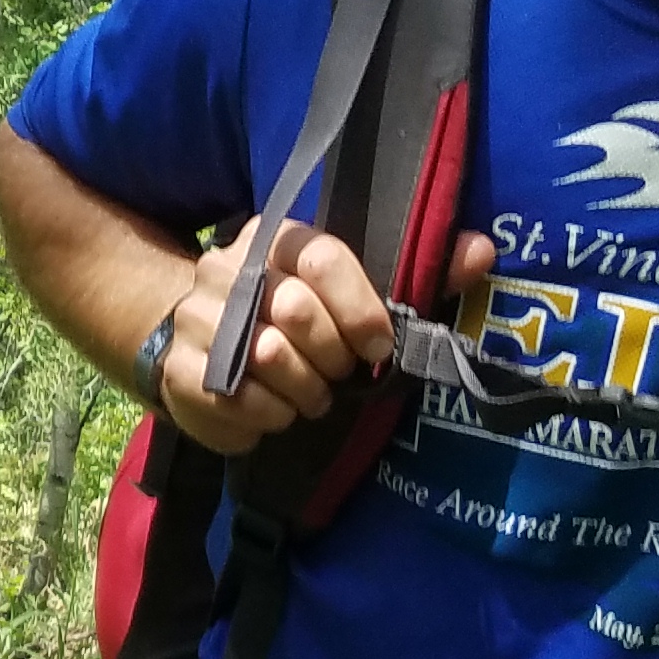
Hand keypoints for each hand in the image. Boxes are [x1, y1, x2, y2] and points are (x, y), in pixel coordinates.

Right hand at [157, 218, 497, 456]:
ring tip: (308, 396)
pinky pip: (235, 401)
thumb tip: (482, 252)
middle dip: (330, 358)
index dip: (360, 308)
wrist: (204, 347)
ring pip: (266, 359)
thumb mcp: (358, 293)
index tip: (378, 347)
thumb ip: (423, 273)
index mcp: (276, 239)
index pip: (321, 256)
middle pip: (295, 310)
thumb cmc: (301, 323)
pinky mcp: (175, 370)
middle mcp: (227, 270)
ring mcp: (195, 318)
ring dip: (303, 392)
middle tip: (337, 375)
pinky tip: (275, 413)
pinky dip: (268, 419)